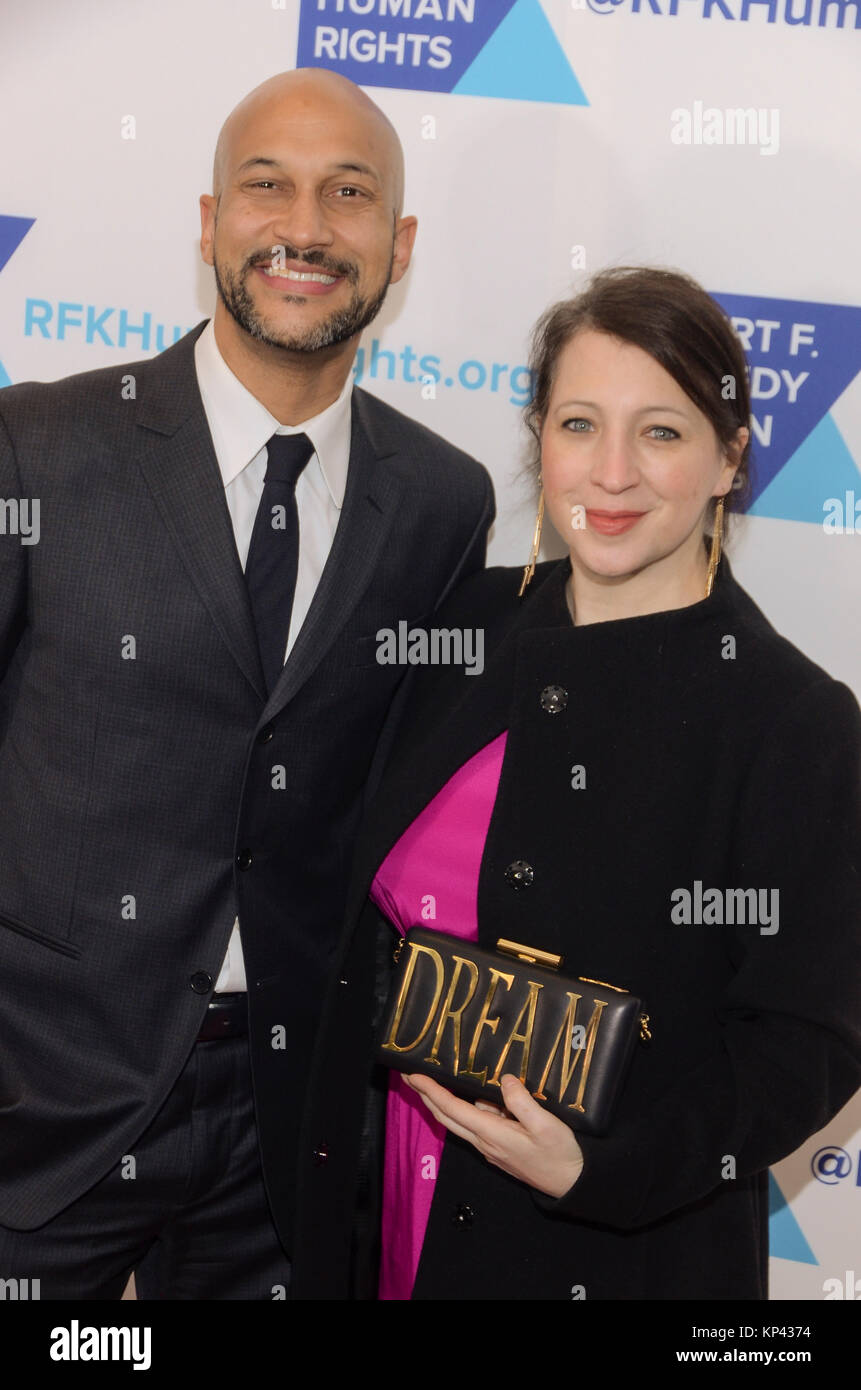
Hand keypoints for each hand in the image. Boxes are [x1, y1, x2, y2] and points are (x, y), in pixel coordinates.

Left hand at [405, 1072, 584, 1198]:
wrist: (569, 1183)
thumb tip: (504, 1081)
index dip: (431, 1091)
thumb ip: (522, 1102)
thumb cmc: (559, 1154)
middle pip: (446, 1116)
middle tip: (410, 1077)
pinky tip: (473, 1098)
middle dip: (425, 1096)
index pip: (453, 1109)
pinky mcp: (498, 1148)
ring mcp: (489, 1147)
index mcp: (491, 1134)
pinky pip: (475, 1125)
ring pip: (458, 1121)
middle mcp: (484, 1142)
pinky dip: (464, 1110)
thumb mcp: (545, 1124)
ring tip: (435, 1080)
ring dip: (442, 1102)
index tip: (414, 1076)